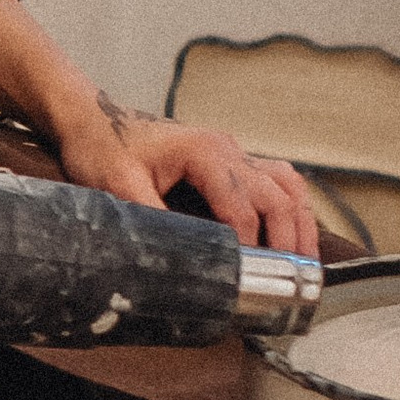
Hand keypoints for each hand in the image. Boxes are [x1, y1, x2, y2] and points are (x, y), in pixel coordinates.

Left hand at [54, 97, 318, 255]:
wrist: (92, 119)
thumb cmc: (102, 147)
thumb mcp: (119, 186)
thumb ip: (152, 219)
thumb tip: (182, 259)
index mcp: (205, 152)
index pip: (243, 206)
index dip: (250, 245)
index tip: (250, 277)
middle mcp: (227, 149)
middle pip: (277, 196)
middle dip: (290, 238)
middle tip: (295, 280)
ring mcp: (233, 153)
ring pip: (286, 185)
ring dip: (300, 221)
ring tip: (306, 261)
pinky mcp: (230, 161)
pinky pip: (277, 179)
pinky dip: (292, 205)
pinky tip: (295, 231)